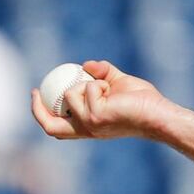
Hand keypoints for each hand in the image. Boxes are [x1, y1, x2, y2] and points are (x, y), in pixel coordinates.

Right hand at [31, 60, 167, 139]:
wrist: (159, 113)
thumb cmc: (143, 102)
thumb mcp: (118, 84)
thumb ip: (102, 74)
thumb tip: (86, 65)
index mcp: (89, 126)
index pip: (58, 127)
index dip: (42, 113)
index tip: (36, 93)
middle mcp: (87, 129)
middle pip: (50, 126)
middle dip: (36, 109)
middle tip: (35, 90)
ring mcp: (90, 123)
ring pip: (70, 93)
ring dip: (89, 84)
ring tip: (109, 89)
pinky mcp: (96, 115)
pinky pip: (88, 87)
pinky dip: (101, 83)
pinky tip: (115, 92)